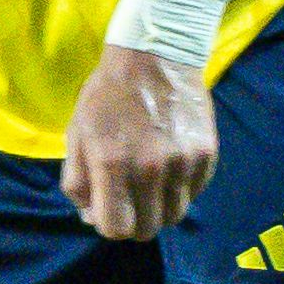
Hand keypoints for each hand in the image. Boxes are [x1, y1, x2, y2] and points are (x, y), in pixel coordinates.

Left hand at [60, 46, 215, 241]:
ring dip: (159, 208)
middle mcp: (151, 168)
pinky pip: (194, 193)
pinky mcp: (206, 154)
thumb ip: (78, 181)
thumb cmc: (106, 95)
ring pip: (174, 216)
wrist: (154, 54)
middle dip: (134, 221)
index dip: (109, 225)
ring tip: (149, 183)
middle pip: (148, 229)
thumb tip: (91, 218)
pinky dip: (180, 189)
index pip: (116, 228)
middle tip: (130, 199)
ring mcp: (183, 162)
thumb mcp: (77, 133)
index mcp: (113, 163)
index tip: (109, 210)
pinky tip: (169, 165)